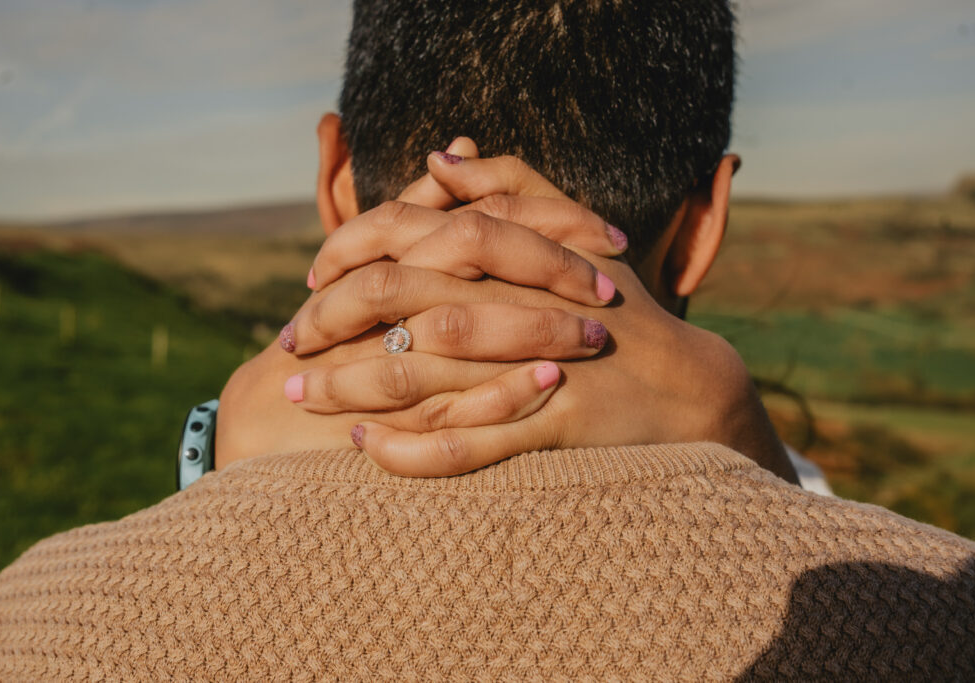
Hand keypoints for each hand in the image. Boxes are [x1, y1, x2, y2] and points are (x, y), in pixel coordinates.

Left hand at [273, 151, 795, 481]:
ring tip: (299, 397)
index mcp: (510, 253)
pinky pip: (461, 443)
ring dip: (346, 387)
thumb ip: (509, 186)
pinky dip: (407, 448)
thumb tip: (442, 157)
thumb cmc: (616, 307)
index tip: (312, 281)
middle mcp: (510, 301)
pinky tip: (364, 447)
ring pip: (414, 374)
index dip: (346, 253)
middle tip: (288, 346)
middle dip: (326, 323)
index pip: (404, 234)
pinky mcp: (547, 424)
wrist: (686, 384)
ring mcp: (526, 365)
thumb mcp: (571, 233)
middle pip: (391, 300)